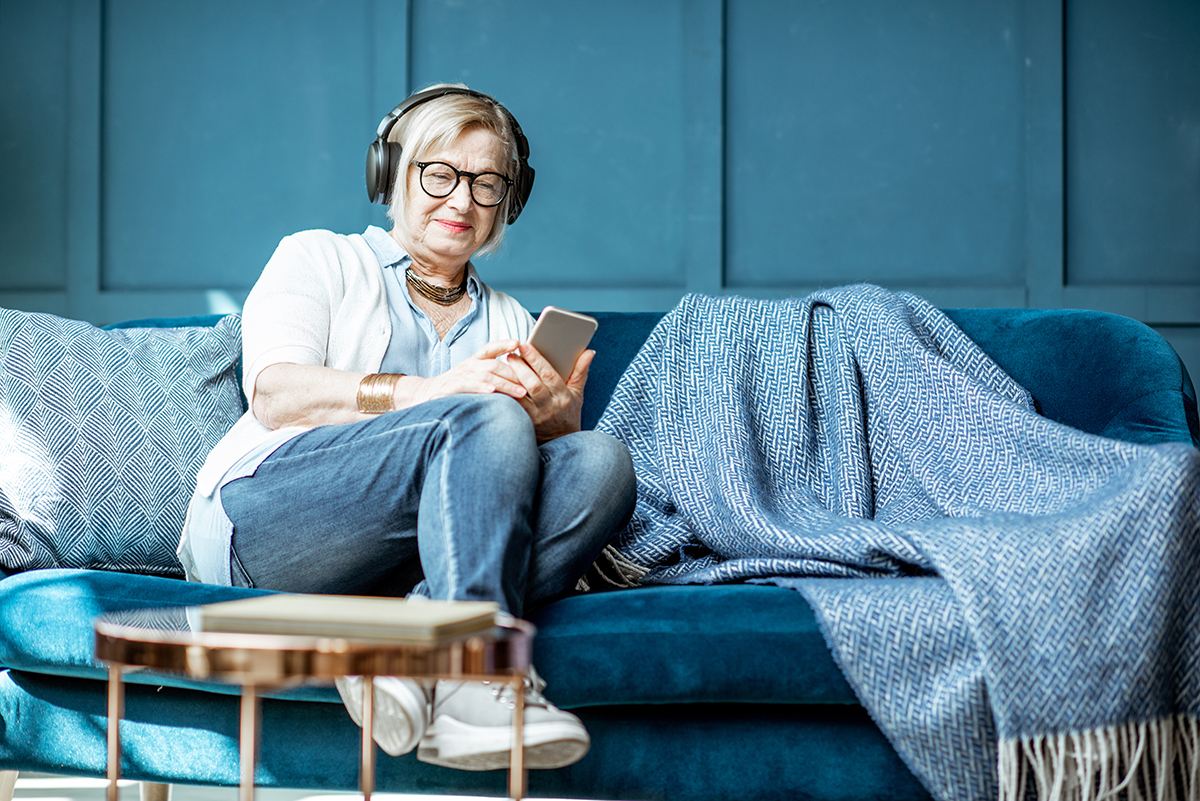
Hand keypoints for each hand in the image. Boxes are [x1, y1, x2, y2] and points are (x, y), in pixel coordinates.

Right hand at [399, 339, 527, 407]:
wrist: (423, 396)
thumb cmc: (454, 389)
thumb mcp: (472, 378)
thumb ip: (491, 375)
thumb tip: (520, 380)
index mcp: (473, 361)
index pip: (490, 348)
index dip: (504, 344)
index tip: (519, 343)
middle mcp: (467, 366)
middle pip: (494, 365)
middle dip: (515, 374)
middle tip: (532, 383)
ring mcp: (458, 376)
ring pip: (485, 376)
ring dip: (505, 384)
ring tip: (521, 392)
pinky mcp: (449, 389)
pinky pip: (467, 386)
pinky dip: (480, 387)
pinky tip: (492, 391)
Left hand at [507, 343, 592, 440]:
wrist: (560, 440)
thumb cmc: (568, 412)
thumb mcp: (578, 393)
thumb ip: (580, 372)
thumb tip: (589, 352)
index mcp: (563, 397)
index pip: (550, 376)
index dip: (536, 360)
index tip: (525, 346)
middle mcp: (550, 407)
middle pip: (534, 385)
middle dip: (521, 368)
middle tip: (510, 354)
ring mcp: (536, 417)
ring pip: (520, 397)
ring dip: (510, 380)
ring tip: (501, 367)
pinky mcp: (524, 422)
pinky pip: (512, 407)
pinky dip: (504, 395)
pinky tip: (496, 384)